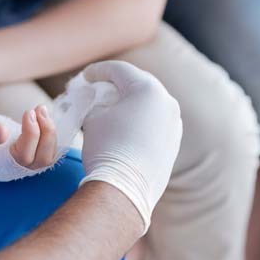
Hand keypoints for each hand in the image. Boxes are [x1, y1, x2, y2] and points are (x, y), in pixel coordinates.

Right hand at [0, 105, 57, 170]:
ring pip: (47, 155)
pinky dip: (49, 133)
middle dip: (46, 133)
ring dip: (50, 131)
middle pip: (42, 160)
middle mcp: (12, 169)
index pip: (24, 157)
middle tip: (39, 109)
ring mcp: (21, 162)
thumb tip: (3, 132)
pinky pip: (46, 149)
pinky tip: (42, 116)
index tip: (28, 112)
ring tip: (41, 108)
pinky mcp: (27, 152)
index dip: (31, 135)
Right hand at [79, 61, 182, 233]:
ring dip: (129, 101)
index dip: (98, 71)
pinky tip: (123, 126)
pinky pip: (155, 121)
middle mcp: (167, 102)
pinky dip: (138, 118)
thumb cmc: (106, 148)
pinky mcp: (174, 142)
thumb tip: (95, 102)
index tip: (85, 76)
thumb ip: (94, 103)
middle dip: (115, 85)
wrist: (125, 189)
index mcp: (147, 90)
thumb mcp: (93, 118)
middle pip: (137, 83)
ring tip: (109, 108)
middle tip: (97, 88)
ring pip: (148, 103)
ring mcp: (174, 123)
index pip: (119, 70)